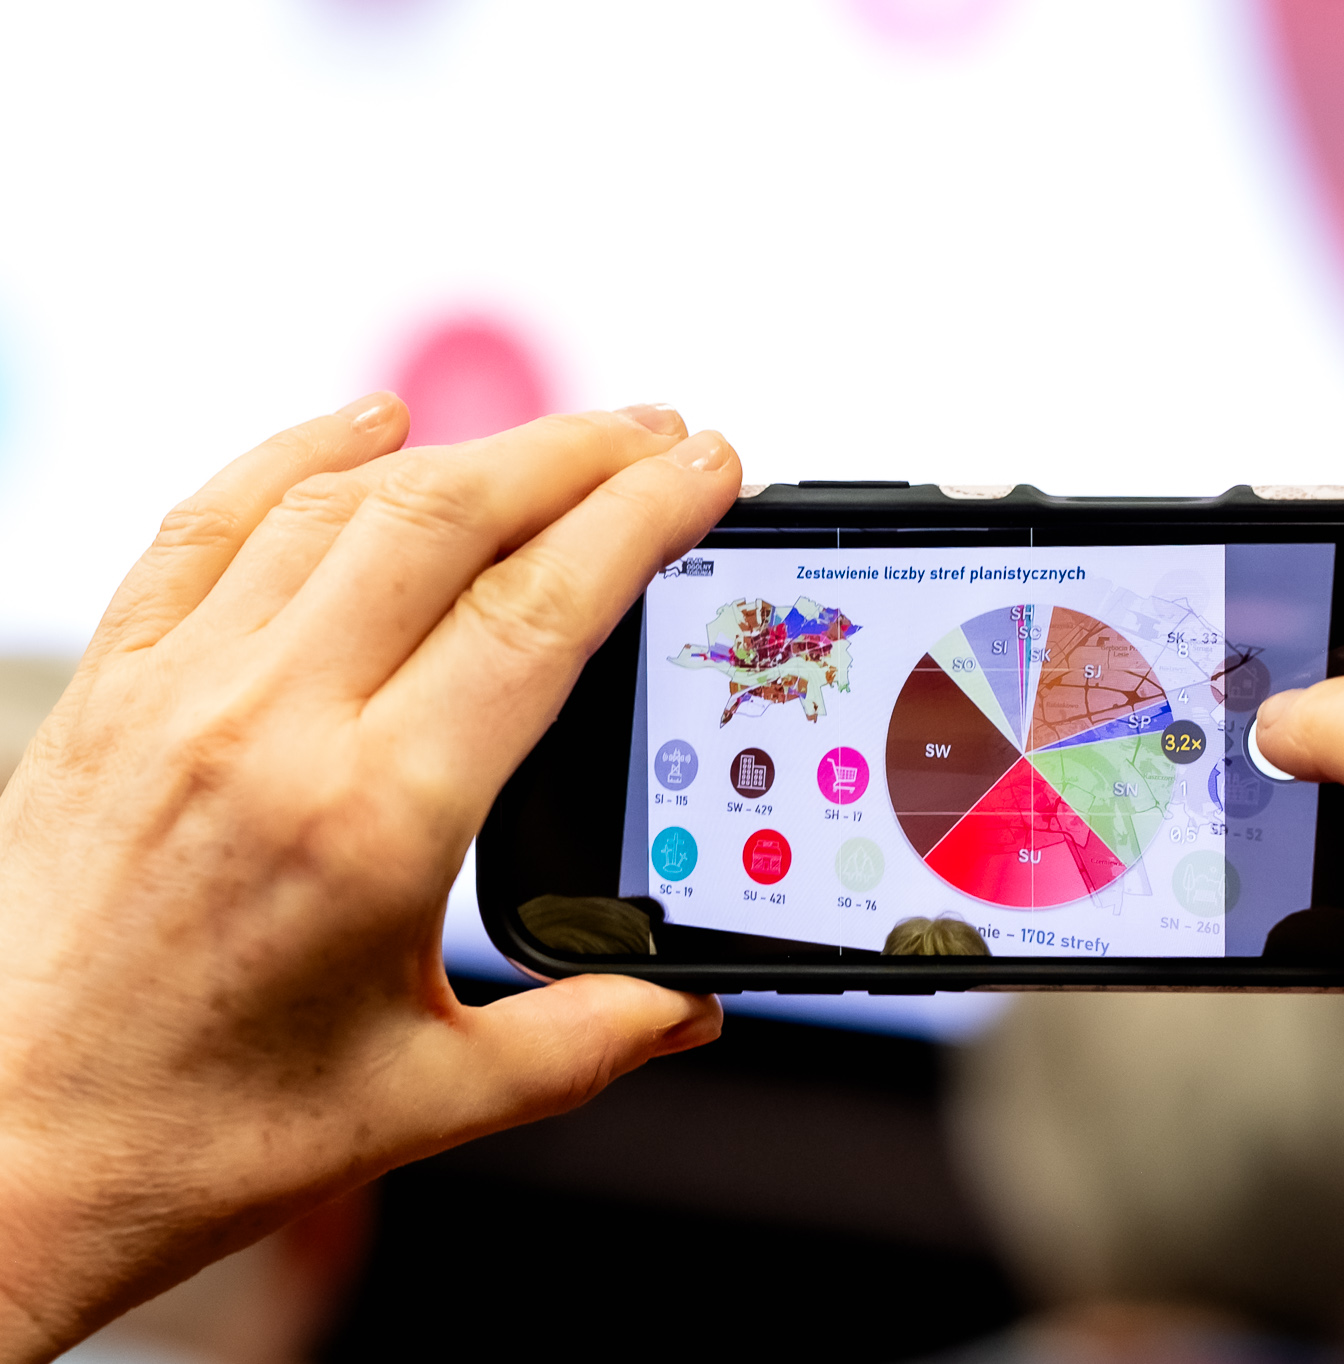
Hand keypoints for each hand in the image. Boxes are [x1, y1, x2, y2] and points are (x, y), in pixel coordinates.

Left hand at [0, 396, 736, 1360]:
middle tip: (659, 434)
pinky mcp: (113, 687)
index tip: (703, 470)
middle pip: (450, 519)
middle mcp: (270, 727)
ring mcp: (179, 691)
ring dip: (466, 448)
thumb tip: (692, 1008)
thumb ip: (587, 1037)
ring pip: (341, 502)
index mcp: (373, 822)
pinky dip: (296, 455)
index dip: (639, 518)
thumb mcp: (429, 1095)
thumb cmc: (200, 1133)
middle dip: (578, 453)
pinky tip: (364, 423)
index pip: (538, 613)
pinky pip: (208, 522)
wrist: (4, 1155)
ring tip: (553, 440)